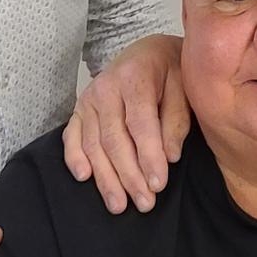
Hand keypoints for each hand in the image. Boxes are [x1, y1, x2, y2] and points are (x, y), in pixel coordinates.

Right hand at [63, 32, 187, 212]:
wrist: (147, 52)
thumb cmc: (171, 71)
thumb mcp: (184, 86)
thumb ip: (177, 120)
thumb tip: (169, 156)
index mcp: (135, 76)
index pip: (140, 123)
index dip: (148, 156)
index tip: (158, 185)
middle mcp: (106, 87)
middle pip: (114, 139)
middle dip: (129, 175)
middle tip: (145, 203)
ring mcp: (88, 98)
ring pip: (93, 144)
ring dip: (105, 178)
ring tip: (119, 204)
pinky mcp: (79, 110)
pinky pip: (72, 137)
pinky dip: (74, 158)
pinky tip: (84, 177)